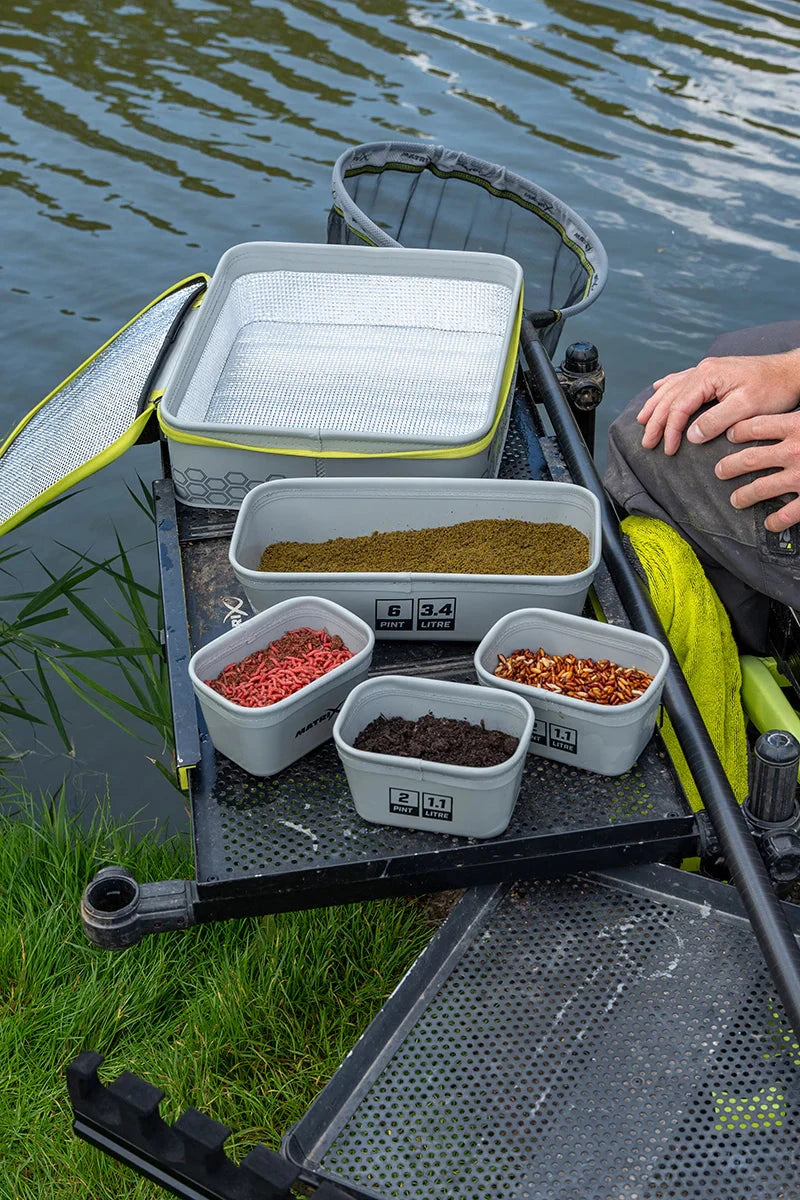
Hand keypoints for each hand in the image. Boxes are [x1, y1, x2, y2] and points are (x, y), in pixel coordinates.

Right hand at [636, 349, 799, 455]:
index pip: (679, 407)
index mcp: (708, 376)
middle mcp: (703, 370)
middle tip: (646, 443)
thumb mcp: (746, 407)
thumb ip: (715, 421)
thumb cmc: (773, 388)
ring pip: (671, 388)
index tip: (668, 450)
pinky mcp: (713, 372)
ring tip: (641, 421)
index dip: (670, 430)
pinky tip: (657, 389)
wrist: (791, 371)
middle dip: (655, 422)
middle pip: (670, 398)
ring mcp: (707, 370)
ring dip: (655, 406)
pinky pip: (681, 378)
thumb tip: (690, 435)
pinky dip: (667, 387)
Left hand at [715, 408, 799, 532]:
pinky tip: (769, 523)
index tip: (730, 436)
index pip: (756, 426)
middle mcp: (795, 450)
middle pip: (750, 459)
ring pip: (761, 488)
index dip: (739, 431)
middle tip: (720, 470)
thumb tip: (782, 419)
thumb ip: (797, 420)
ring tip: (736, 499)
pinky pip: (788, 513)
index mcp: (797, 425)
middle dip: (729, 466)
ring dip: (744, 495)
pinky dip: (776, 520)